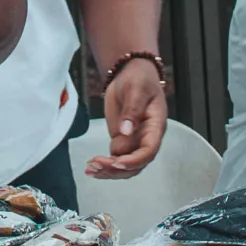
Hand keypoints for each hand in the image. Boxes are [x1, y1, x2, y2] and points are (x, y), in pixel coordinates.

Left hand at [87, 62, 169, 177]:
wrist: (130, 74)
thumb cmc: (138, 79)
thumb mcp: (136, 89)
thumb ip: (132, 110)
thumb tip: (126, 131)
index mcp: (155, 126)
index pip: (149, 151)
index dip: (134, 160)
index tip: (117, 162)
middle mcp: (147, 138)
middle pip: (136, 164)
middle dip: (117, 169)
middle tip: (96, 164)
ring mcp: (134, 141)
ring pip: (125, 166)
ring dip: (108, 171)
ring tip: (90, 169)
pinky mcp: (122, 141)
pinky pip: (116, 160)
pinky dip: (104, 166)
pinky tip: (90, 167)